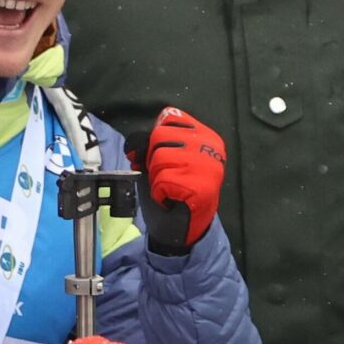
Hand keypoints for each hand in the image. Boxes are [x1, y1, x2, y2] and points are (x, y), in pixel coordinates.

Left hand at [136, 107, 225, 258]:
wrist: (186, 226)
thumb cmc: (173, 189)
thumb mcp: (159, 160)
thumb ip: (148, 145)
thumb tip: (133, 147)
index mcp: (204, 134)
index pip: (170, 117)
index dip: (156, 138)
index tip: (163, 156)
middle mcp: (210, 145)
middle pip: (160, 136)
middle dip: (154, 159)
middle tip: (167, 175)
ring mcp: (207, 165)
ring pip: (159, 157)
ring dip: (156, 177)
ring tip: (170, 187)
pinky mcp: (200, 185)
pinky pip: (162, 180)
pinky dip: (159, 193)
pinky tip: (172, 198)